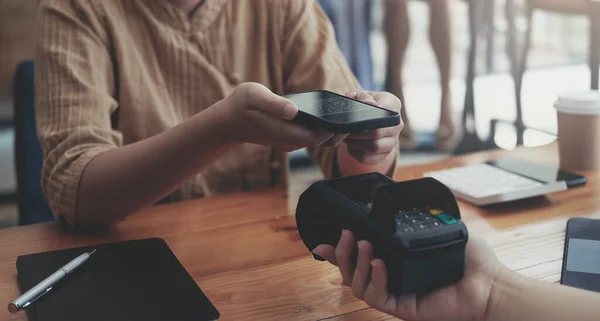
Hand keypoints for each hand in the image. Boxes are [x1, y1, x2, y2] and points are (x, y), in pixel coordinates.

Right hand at [221, 83, 345, 150]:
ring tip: (348, 113)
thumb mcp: (252, 95)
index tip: (350, 117)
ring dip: (334, 130)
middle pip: (323, 141)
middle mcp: (290, 141)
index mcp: (285, 132)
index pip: (318, 137)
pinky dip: (323, 128)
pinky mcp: (289, 138)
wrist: (226, 123)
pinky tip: (332, 115)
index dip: (336, 130)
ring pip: (318, 140)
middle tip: (357, 113)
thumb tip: (293, 111)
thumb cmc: (239, 105)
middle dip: (341, 130)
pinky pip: (311, 136)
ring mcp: (290, 141)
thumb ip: (273, 103)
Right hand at [312, 230, 502, 320]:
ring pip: (358, 285)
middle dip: (341, 254)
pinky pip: (378, 297)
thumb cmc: (470, 258)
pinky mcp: (403, 308)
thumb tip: (404, 197)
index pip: (359, 258)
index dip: (340, 251)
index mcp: (395, 263)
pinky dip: (375, 278)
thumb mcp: (439, 228)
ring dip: (356, 264)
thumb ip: (420, 215)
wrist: (490, 283)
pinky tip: (381, 263)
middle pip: (351, 272)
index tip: (324, 240)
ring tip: (364, 245)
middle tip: (345, 235)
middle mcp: (391, 279)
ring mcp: (396, 294)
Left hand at [342, 91, 402, 164]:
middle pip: (377, 133)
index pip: (384, 113)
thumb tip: (366, 102)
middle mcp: (397, 124)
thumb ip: (359, 96)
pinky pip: (369, 158)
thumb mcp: (359, 96)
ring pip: (374, 147)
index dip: (367, 118)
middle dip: (356, 133)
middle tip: (345, 130)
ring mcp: (393, 141)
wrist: (370, 119)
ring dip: (356, 143)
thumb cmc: (364, 105)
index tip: (355, 119)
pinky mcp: (385, 154)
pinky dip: (356, 153)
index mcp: (393, 105)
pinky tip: (352, 146)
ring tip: (347, 138)